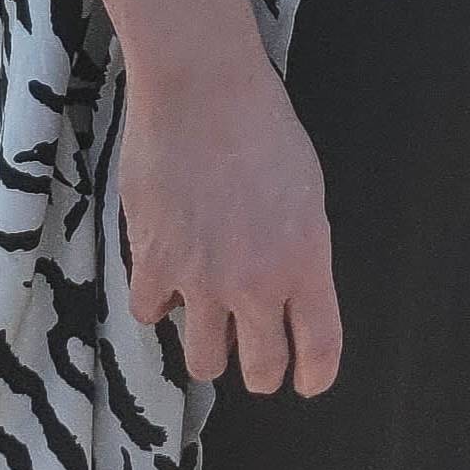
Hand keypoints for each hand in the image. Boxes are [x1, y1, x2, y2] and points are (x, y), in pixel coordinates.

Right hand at [120, 49, 341, 396]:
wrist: (201, 88)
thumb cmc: (262, 124)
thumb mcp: (306, 189)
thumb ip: (299, 250)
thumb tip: (286, 291)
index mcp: (306, 259)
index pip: (319, 348)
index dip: (313, 375)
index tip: (306, 382)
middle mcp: (257, 282)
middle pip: (261, 371)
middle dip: (260, 369)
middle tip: (253, 352)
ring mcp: (202, 280)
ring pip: (203, 362)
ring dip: (207, 343)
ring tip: (206, 315)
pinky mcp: (153, 265)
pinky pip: (150, 314)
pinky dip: (157, 299)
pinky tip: (164, 269)